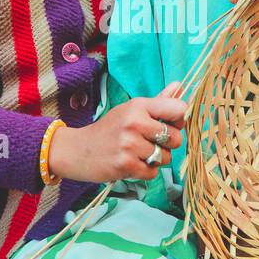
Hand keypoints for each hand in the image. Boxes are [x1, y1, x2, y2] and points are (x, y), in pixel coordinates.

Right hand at [48, 82, 186, 182]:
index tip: (169, 125)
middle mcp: (135, 122)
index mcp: (138, 106)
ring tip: (138, 154)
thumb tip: (180, 85)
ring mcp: (129, 144)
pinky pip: (153, 172)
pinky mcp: (125, 164)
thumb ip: (158, 101)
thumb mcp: (131, 110)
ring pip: (166, 157)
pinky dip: (146, 171)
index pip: (178, 109)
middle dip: (168, 145)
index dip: (180, 120)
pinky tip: (132, 163)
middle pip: (176, 138)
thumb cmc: (109, 130)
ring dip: (156, 159)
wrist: (78, 151)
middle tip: (149, 142)